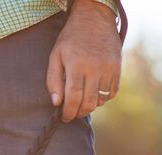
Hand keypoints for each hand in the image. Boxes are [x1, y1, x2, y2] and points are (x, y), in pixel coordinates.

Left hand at [46, 0, 121, 121]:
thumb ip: (53, 81)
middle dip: (79, 113)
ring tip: (81, 102)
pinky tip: (93, 95)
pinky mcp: (117, 68)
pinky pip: (112, 92)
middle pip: (89, 102)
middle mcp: (95, 68)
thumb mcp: (55, 56)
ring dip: (91, 106)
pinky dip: (103, 98)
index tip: (64, 117)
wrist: (94, 21)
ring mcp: (109, 68)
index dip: (69, 111)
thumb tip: (56, 103)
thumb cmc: (70, 40)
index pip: (73, 98)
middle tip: (72, 114)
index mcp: (76, 66)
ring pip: (101, 99)